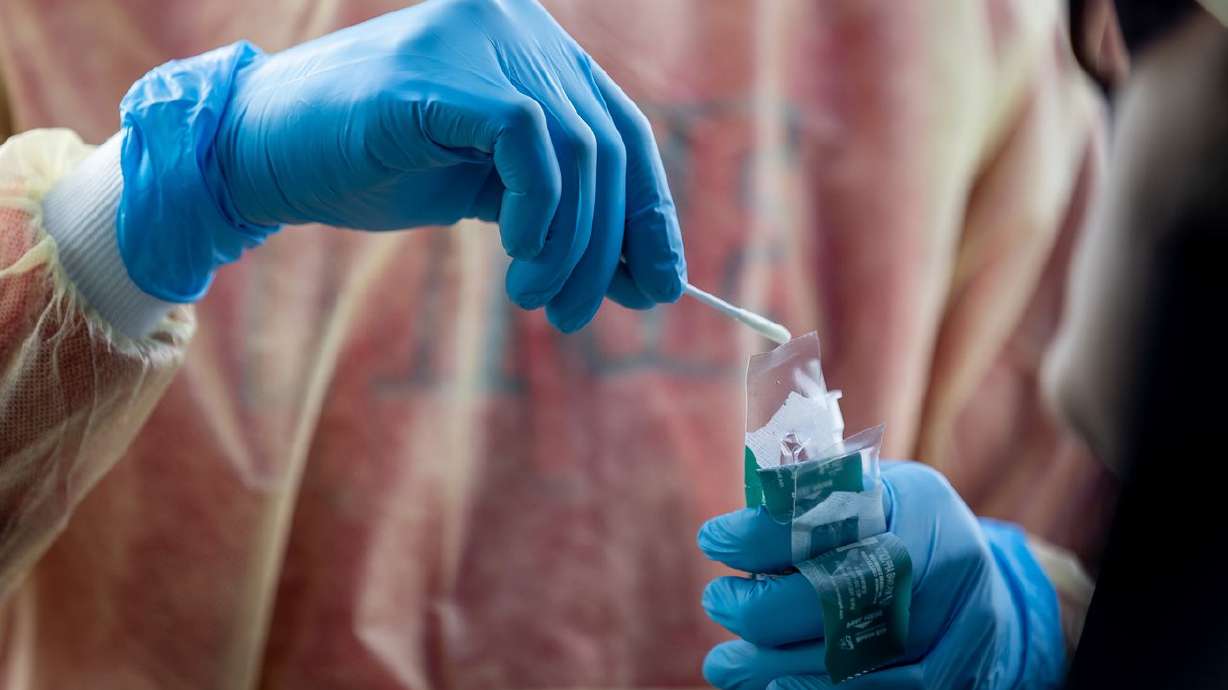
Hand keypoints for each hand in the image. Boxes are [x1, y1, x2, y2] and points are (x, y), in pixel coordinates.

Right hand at [215, 0, 685, 330]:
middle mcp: (517, 27)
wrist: (261, 153)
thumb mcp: (487, 196)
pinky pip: (529, 140)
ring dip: (569, 245)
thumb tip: (644, 276)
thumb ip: (560, 216)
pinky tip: (516, 254)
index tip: (664, 284)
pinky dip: (538, 210)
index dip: (649, 212)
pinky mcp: (442, 68)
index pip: (621, 131)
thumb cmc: (370, 171)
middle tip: (578, 313)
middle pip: (607, 145)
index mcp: (533, 50)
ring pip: (577, 150)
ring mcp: (479, 38)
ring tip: (538, 300)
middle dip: (609, 245)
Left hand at [696, 462, 1066, 688]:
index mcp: (920, 502)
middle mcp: (950, 562)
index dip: (764, 536)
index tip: (713, 540)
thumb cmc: (898, 531)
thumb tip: (733, 535)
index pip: (832, 517)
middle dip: (763, 609)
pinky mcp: (958, 676)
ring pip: (855, 659)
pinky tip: (771, 689)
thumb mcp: (868, 495)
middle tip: (717, 602)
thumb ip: (812, 504)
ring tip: (723, 663)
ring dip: (772, 666)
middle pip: (844, 596)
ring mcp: (961, 627)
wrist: (981, 586)